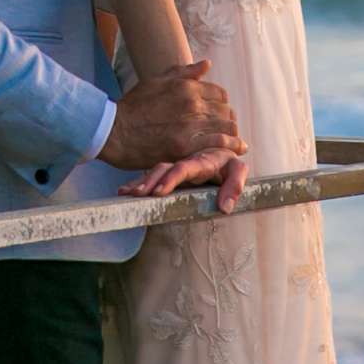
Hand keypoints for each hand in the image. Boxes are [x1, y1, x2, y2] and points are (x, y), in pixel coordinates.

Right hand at [101, 60, 243, 172]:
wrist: (114, 131)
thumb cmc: (133, 105)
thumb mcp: (157, 81)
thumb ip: (184, 72)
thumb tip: (207, 64)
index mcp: (186, 86)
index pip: (219, 93)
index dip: (222, 103)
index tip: (220, 112)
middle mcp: (192, 103)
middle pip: (225, 110)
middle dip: (228, 119)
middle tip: (227, 128)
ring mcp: (189, 126)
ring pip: (226, 126)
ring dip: (232, 133)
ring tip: (235, 140)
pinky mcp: (185, 147)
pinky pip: (218, 144)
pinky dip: (231, 146)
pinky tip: (237, 149)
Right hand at [119, 147, 249, 213]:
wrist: (223, 155)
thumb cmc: (230, 165)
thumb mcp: (238, 171)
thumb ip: (235, 187)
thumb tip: (224, 207)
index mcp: (201, 160)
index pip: (184, 168)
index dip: (171, 179)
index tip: (158, 192)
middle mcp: (184, 162)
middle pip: (164, 169)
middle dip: (149, 181)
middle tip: (137, 195)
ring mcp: (176, 168)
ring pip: (155, 172)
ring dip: (141, 182)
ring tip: (126, 194)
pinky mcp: (170, 174)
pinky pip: (153, 177)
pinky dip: (138, 182)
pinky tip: (126, 191)